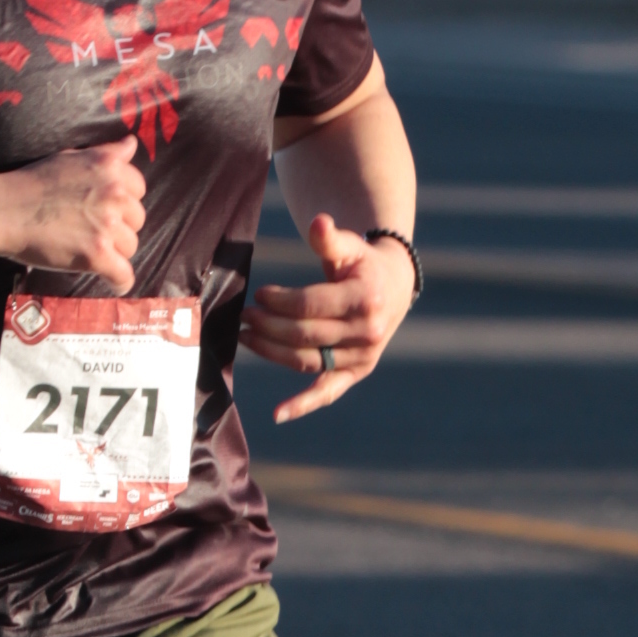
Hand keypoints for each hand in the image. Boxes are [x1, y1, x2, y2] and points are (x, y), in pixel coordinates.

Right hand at [0, 136, 144, 292]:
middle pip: (137, 219)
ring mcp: (106, 225)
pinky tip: (113, 281)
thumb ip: (106, 153)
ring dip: (116, 251)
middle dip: (120, 226)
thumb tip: (132, 144)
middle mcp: (113, 193)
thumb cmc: (32, 183)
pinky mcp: (96, 254)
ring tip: (92, 251)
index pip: (138, 188)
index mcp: (109, 167)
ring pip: (130, 246)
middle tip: (94, 231)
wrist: (3, 210)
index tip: (107, 209)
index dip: (123, 201)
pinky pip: (123, 274)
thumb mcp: (70, 157)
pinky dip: (120, 281)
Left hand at [239, 211, 414, 423]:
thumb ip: (329, 237)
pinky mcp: (356, 373)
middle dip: (269, 326)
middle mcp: (368, 333)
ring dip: (272, 353)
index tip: (259, 295)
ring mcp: (363, 357)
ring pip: (308, 361)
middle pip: (305, 335)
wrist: (393, 287)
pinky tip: (278, 414)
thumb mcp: (349, 246)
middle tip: (244, 316)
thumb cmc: (361, 263)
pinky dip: (302, 404)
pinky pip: (327, 392)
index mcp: (365, 300)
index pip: (311, 305)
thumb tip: (317, 221)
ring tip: (246, 337)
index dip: (280, 301)